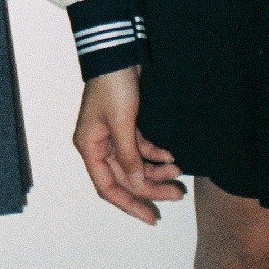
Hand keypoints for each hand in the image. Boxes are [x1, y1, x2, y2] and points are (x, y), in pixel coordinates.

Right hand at [73, 67, 185, 223]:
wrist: (118, 52)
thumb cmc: (113, 85)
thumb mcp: (122, 123)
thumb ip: (129, 158)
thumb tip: (137, 186)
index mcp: (90, 147)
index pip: (108, 187)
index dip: (129, 204)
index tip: (150, 217)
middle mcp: (99, 145)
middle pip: (125, 177)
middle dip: (151, 186)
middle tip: (176, 194)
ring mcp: (112, 135)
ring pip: (135, 164)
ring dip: (156, 170)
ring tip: (178, 171)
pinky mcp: (125, 123)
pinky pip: (140, 147)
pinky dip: (155, 153)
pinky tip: (171, 156)